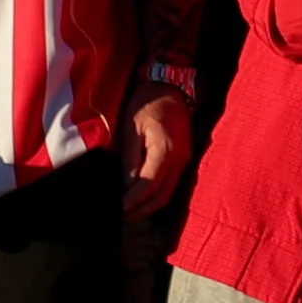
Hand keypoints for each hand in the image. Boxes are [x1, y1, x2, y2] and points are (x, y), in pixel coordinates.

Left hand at [121, 88, 195, 216]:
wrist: (170, 85)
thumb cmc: (146, 102)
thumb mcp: (131, 128)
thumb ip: (130, 159)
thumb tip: (125, 187)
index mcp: (166, 150)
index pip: (148, 186)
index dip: (132, 202)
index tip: (117, 210)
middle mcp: (180, 159)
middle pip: (161, 196)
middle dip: (140, 210)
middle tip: (120, 217)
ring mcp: (185, 159)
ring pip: (168, 194)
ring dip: (149, 206)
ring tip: (129, 212)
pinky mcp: (183, 158)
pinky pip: (171, 184)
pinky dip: (156, 195)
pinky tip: (141, 198)